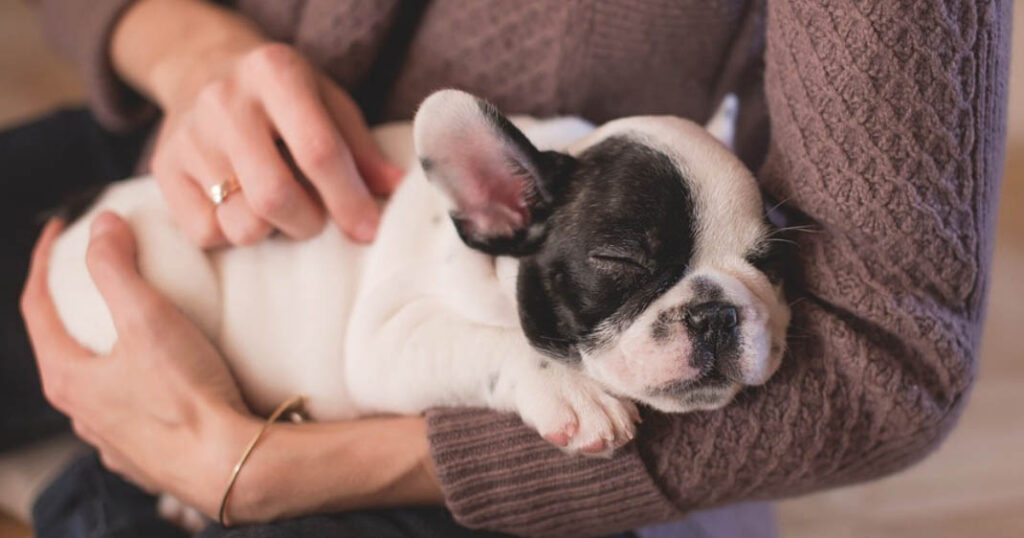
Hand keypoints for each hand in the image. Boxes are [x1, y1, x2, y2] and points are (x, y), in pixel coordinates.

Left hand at [21, 214, 250, 514]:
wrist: (229, 464)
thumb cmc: (185, 396)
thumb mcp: (148, 318)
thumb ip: (117, 267)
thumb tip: (102, 225)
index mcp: (68, 378)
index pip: (36, 307)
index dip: (44, 261)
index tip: (60, 230)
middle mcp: (81, 413)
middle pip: (62, 346)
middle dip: (73, 306)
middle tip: (95, 275)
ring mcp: (111, 439)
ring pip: (96, 384)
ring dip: (105, 349)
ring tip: (133, 326)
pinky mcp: (146, 455)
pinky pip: (130, 410)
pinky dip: (135, 383)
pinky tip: (161, 378)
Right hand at [112, 0, 403, 246]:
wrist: (201, 67)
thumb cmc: (282, 95)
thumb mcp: (328, 102)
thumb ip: (361, 148)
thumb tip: (397, 190)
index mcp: (275, 73)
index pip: (318, 151)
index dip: (348, 199)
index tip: (367, 230)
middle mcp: (225, 101)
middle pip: (274, 197)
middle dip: (309, 223)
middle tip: (316, 218)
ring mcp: (188, 136)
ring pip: (240, 223)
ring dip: (271, 231)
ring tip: (278, 209)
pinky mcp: (163, 168)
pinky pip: (205, 233)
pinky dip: (232, 233)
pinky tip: (240, 207)